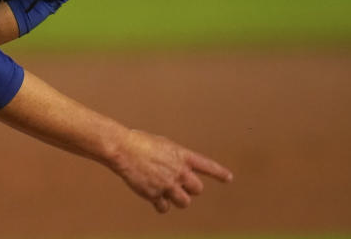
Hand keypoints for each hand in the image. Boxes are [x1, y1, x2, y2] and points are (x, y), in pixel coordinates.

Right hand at [111, 129, 232, 212]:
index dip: (219, 173)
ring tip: (168, 193)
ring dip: (177, 199)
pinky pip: (164, 207)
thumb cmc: (138, 142)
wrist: (122, 149)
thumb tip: (177, 167)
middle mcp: (178, 171)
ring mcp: (168, 184)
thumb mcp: (162, 144)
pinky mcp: (155, 195)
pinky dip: (160, 205)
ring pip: (184, 202)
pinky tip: (155, 198)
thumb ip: (173, 157)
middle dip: (190, 189)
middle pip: (197, 189)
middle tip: (179, 185)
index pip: (206, 165)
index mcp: (181, 155)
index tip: (228, 178)